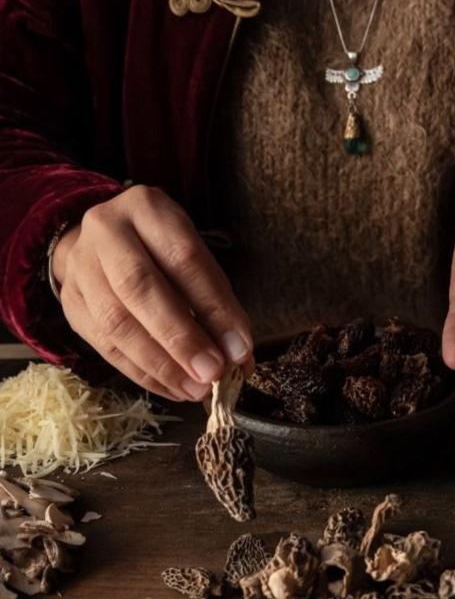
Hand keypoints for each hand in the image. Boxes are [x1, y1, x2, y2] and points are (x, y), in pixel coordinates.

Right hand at [53, 185, 252, 400]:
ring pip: (116, 323)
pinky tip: (172, 388)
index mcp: (147, 210)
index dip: (214, 307)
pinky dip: (143, 374)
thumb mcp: (193, 257)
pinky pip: (106, 347)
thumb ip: (216, 302)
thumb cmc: (159, 252)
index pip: (183, 258)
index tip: (239, 348)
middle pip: (140, 288)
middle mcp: (106, 232)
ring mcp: (81, 268)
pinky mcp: (72, 305)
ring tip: (195, 389)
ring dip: (161, 364)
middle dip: (181, 338)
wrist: (100, 245)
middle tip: (212, 373)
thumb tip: (238, 355)